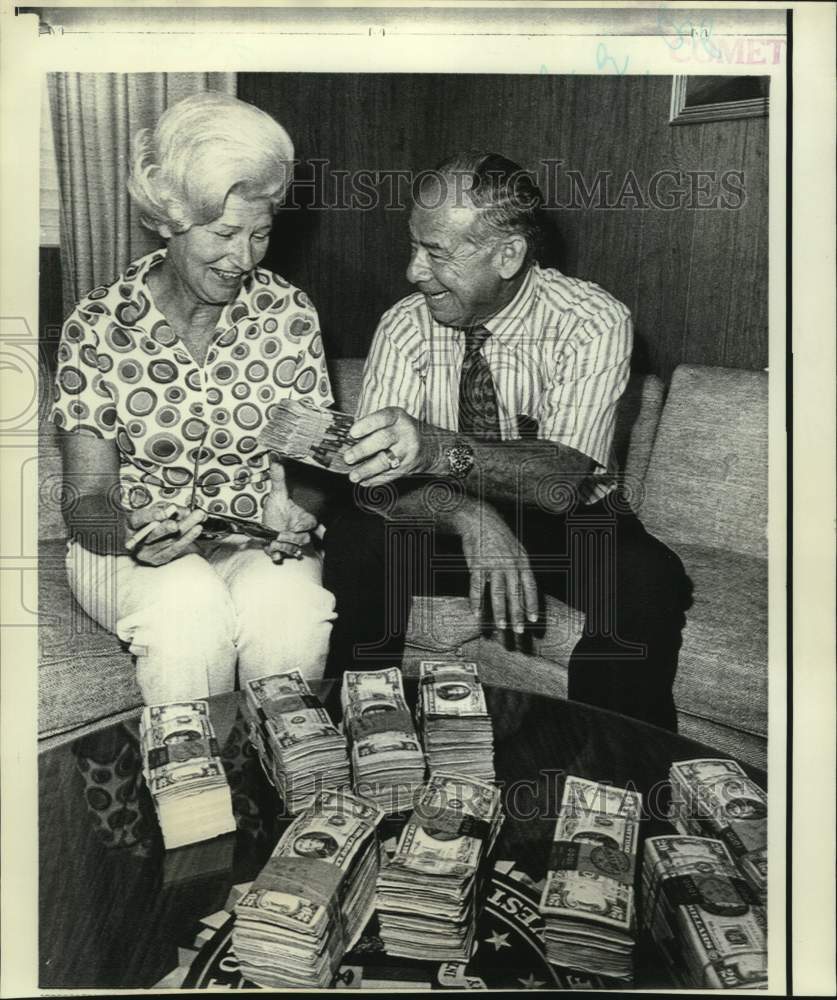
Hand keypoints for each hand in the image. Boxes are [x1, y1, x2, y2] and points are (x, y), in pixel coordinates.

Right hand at [125, 502, 204, 565]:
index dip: (153, 515)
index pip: (139, 519)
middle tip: (186, 515)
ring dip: (186, 528)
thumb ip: (167, 508)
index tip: (167, 511)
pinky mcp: (158, 558)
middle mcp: (138, 540)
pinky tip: (195, 530)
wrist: (145, 541)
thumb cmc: (149, 523)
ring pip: (168, 540)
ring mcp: (147, 552)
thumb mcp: (155, 510)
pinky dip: (187, 539)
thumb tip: (184, 510)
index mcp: (132, 524)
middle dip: (172, 523)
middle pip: (155, 532)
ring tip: (198, 518)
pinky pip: (174, 549)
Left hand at [262, 459, 317, 562]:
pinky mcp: (282, 553)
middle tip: (280, 533)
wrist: (263, 527)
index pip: (311, 523)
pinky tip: (274, 554)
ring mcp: (292, 545)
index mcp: (303, 519)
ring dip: (283, 546)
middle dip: (291, 537)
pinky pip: (284, 558)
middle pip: (304, 539)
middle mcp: (300, 533)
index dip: (302, 524)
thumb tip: (276, 458)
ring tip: (273, 540)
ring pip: (295, 550)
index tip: (295, 525)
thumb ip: (278, 478)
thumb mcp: (277, 494)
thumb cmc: (274, 511)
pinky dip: (278, 556)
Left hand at [344, 407, 438, 484]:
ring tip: (353, 476)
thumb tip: (344, 440)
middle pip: (383, 440)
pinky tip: (364, 481)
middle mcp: (404, 432)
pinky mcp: (408, 467)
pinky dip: (375, 480)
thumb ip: (371, 426)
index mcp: (398, 417)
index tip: (352, 433)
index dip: (367, 425)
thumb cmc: (400, 431)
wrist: (430, 446)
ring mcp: (407, 451)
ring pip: (386, 461)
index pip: (383, 418)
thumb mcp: (391, 420)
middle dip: (363, 450)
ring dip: (367, 470)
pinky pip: (390, 475)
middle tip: (348, 458)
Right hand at [456, 503, 537, 634]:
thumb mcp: (515, 549)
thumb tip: (523, 588)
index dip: (532, 604)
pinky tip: (476, 613)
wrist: (480, 518)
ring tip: (500, 626)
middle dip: (518, 614)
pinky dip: (476, 601)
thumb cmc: (498, 536)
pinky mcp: (477, 564)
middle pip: (515, 594)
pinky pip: (477, 586)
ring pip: (498, 593)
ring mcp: (494, 564)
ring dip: (499, 611)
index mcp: (522, 561)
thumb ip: (519, 568)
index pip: (530, 587)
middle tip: (519, 631)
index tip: (534, 620)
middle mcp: (510, 564)